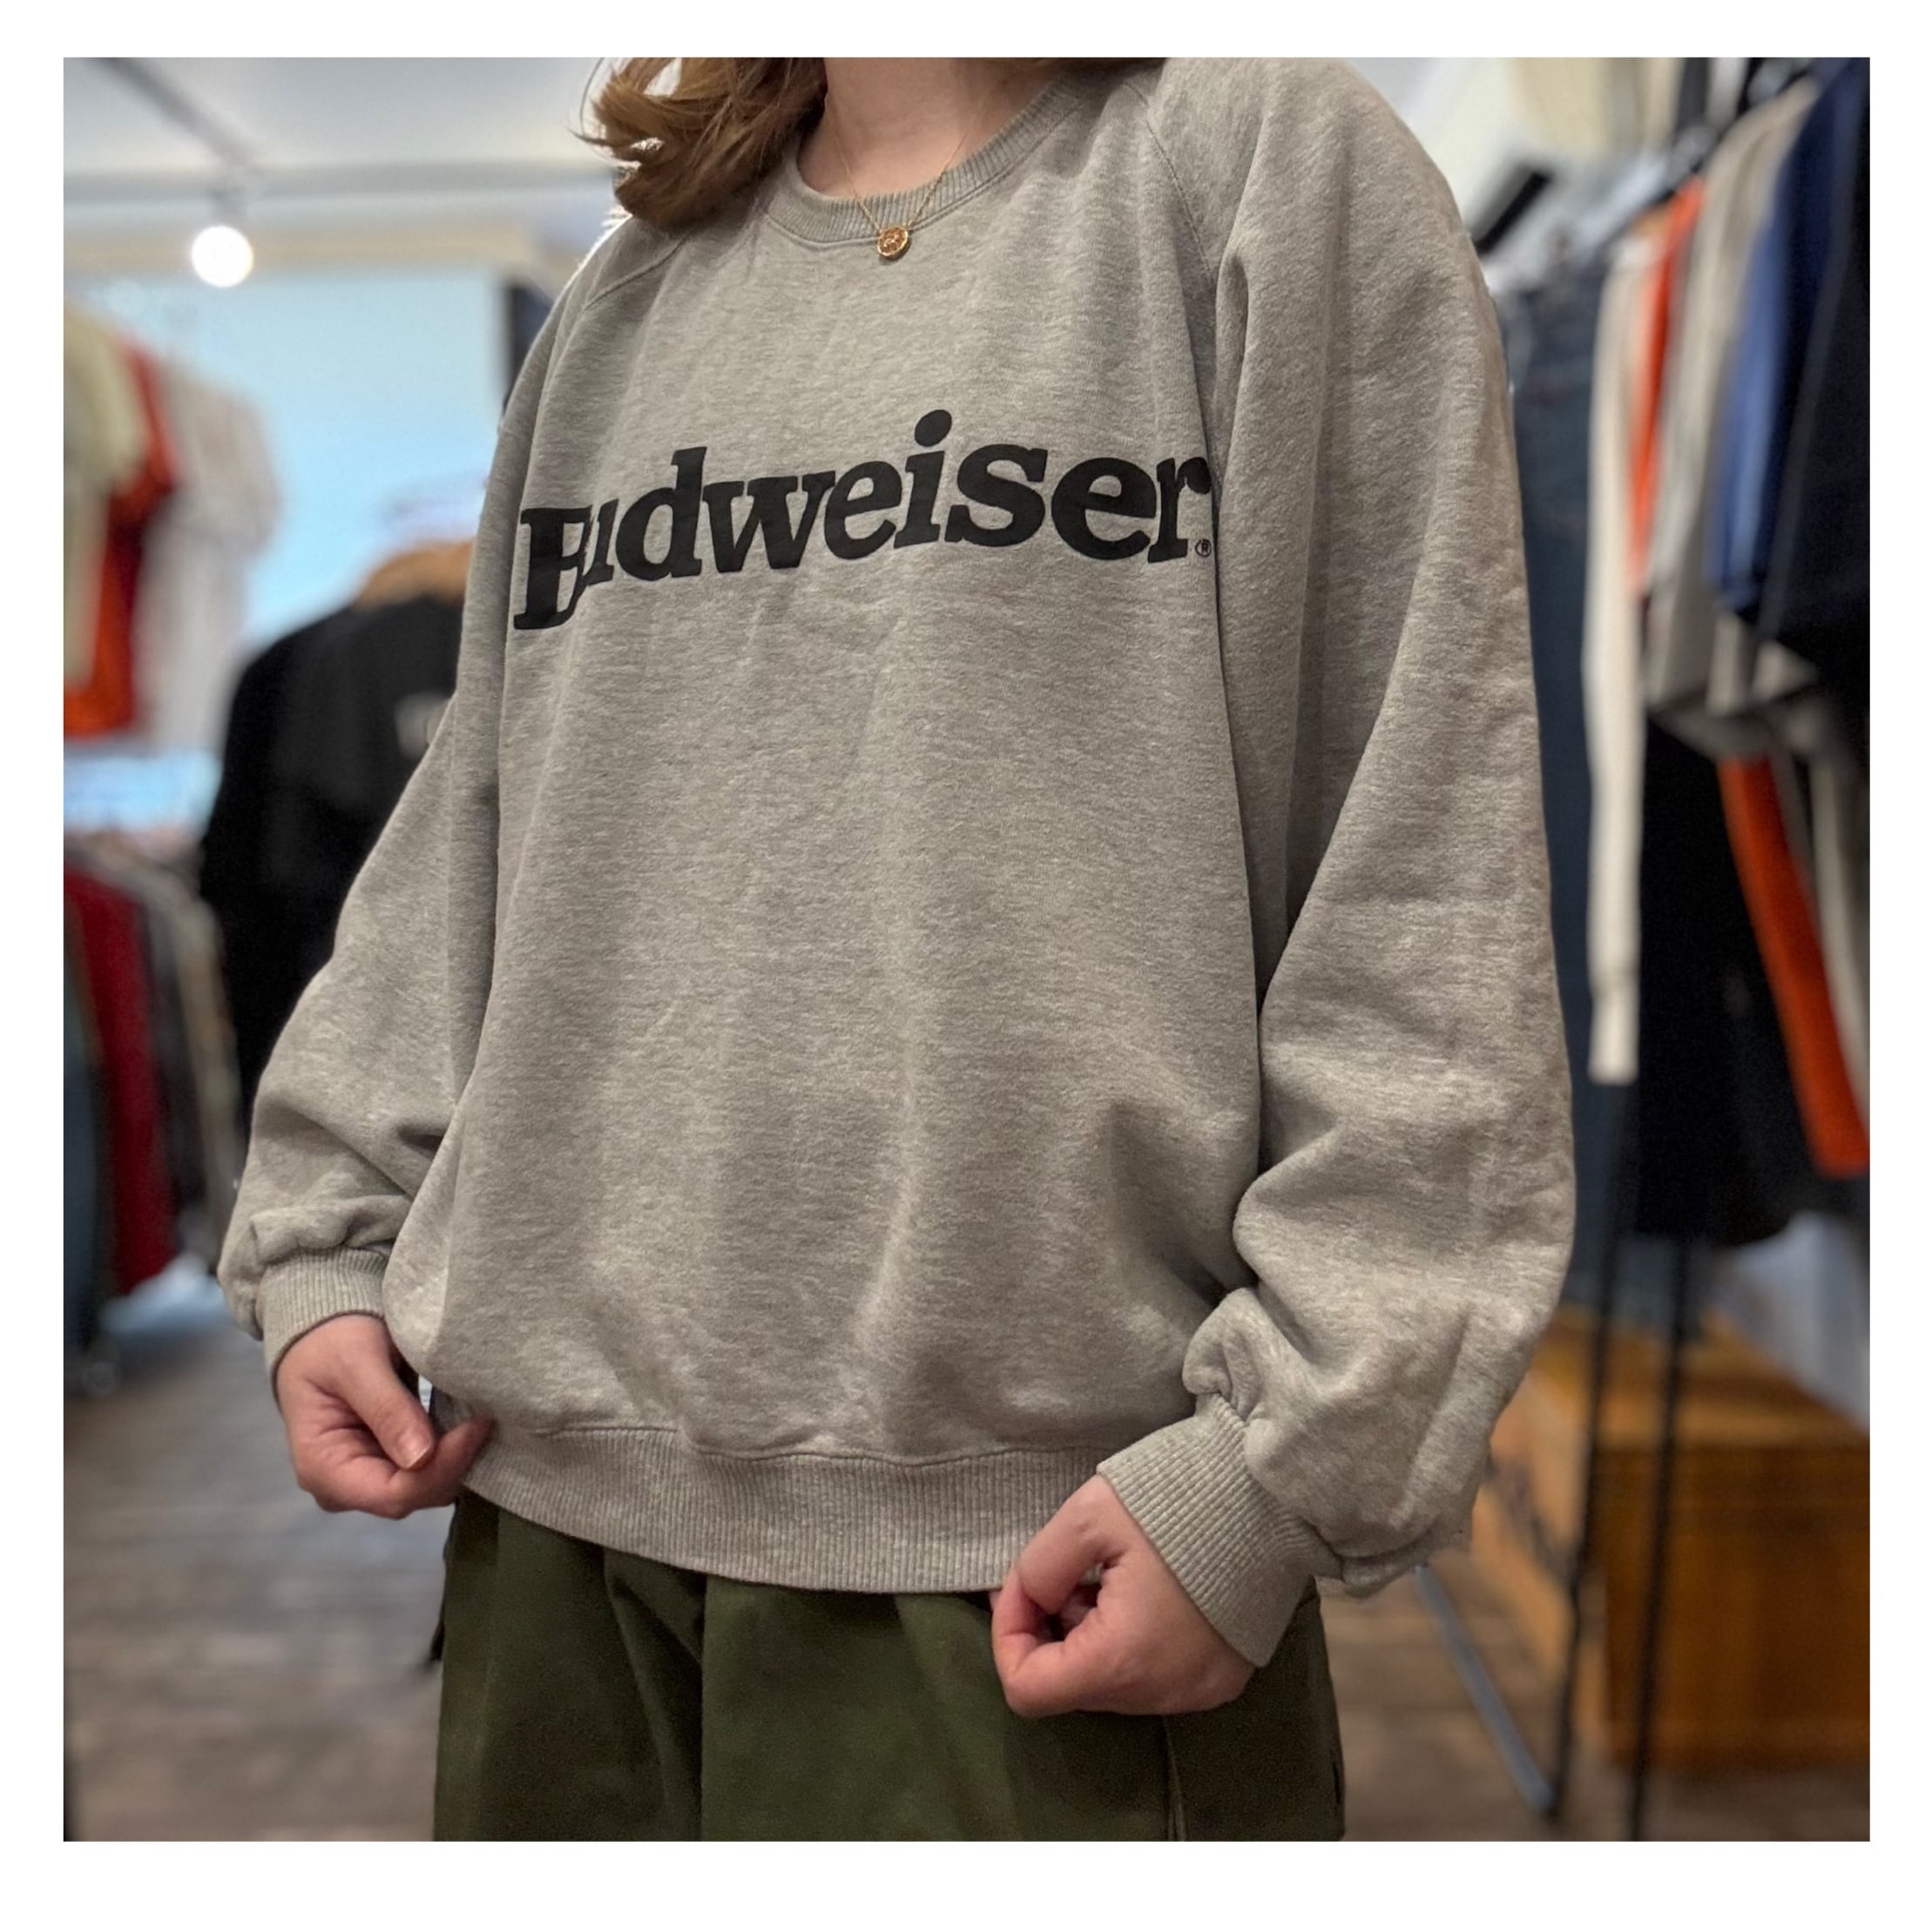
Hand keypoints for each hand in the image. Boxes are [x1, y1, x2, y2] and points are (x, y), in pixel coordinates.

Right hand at [274, 1313, 492, 1519]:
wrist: (322, 1331)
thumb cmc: (331, 1341)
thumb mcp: (356, 1363)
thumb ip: (387, 1409)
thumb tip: (422, 1458)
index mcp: (323, 1469)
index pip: (393, 1494)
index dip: (441, 1469)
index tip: (476, 1427)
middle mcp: (342, 1486)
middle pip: (411, 1496)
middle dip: (452, 1464)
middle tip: (484, 1420)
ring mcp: (365, 1477)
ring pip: (424, 1487)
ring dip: (455, 1459)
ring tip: (481, 1421)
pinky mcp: (386, 1463)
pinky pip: (425, 1470)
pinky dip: (449, 1450)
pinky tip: (468, 1425)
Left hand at [991, 1475, 1254, 1717]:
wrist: (1272, 1493)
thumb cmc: (1178, 1501)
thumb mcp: (1087, 1517)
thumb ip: (1040, 1567)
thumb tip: (1029, 1600)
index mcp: (1122, 1662)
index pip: (1028, 1692)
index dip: (1008, 1636)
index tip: (1020, 1585)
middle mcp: (1159, 1696)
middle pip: (1071, 1687)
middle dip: (1052, 1630)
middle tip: (1067, 1571)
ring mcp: (1196, 1693)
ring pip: (1111, 1683)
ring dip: (1092, 1636)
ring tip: (1112, 1576)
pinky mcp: (1221, 1680)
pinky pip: (1153, 1677)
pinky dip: (1132, 1643)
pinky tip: (1146, 1591)